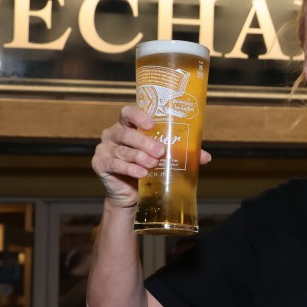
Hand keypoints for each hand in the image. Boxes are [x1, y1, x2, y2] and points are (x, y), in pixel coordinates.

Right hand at [91, 105, 211, 207]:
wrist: (132, 194)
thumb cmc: (149, 169)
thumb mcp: (165, 158)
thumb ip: (182, 153)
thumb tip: (206, 157)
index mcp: (128, 125)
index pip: (128, 112)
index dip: (139, 115)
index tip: (152, 124)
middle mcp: (114, 133)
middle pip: (127, 132)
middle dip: (145, 142)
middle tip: (160, 151)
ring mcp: (105, 148)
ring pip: (122, 150)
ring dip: (139, 157)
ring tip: (153, 164)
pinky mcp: (100, 164)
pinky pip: (115, 164)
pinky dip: (129, 168)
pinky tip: (141, 173)